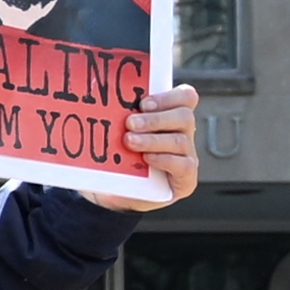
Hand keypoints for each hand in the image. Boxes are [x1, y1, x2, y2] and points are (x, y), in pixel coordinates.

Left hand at [125, 83, 201, 204]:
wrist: (113, 191)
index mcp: (171, 116)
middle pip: (184, 117)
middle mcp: (183, 134)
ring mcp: (187, 156)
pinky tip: (147, 159)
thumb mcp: (116, 134)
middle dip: (155, 119)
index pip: (185, 97)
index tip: (143, 103)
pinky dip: (164, 160)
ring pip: (180, 141)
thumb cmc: (117, 156)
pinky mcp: (185, 179)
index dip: (168, 97)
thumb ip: (119, 118)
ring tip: (130, 142)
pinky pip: (183, 165)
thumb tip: (102, 103)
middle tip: (130, 123)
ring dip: (153, 139)